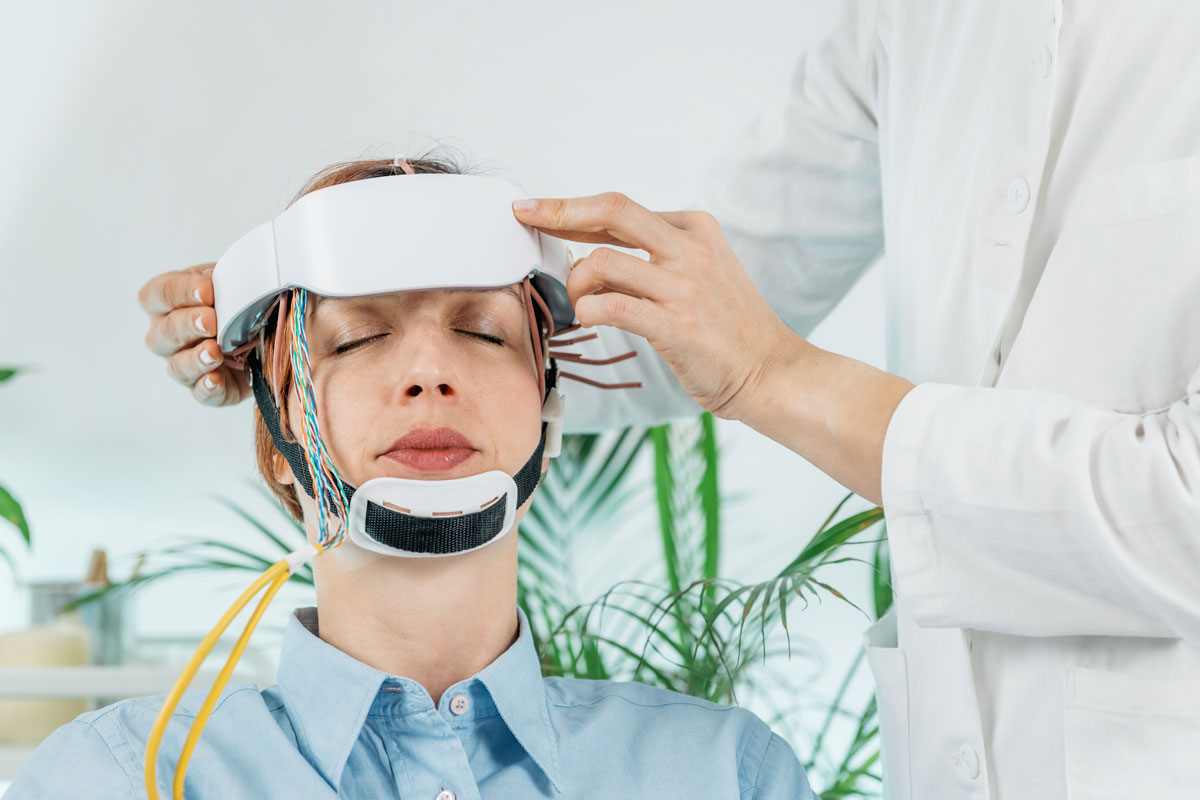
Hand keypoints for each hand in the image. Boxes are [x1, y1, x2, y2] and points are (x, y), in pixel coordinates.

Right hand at [138, 263, 250, 406]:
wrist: (270, 329)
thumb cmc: (242, 299)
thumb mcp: (235, 282)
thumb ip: (227, 281)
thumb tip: (220, 281)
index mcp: (169, 301)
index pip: (159, 293)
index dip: (180, 292)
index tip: (207, 291)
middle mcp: (168, 335)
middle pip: (163, 332)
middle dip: (187, 325)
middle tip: (211, 321)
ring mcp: (184, 363)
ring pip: (177, 366)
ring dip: (195, 359)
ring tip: (215, 352)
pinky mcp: (205, 388)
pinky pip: (200, 393)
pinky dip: (207, 387)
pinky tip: (217, 379)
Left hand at [513, 193, 801, 420]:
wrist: (773, 372)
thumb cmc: (730, 330)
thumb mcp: (701, 273)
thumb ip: (655, 257)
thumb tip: (590, 250)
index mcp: (695, 229)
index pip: (621, 208)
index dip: (572, 209)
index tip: (539, 211)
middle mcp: (691, 249)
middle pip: (612, 210)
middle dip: (558, 210)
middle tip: (524, 217)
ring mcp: (685, 286)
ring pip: (603, 261)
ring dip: (576, 283)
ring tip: (579, 303)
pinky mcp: (677, 325)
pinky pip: (612, 306)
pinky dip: (588, 310)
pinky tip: (588, 318)